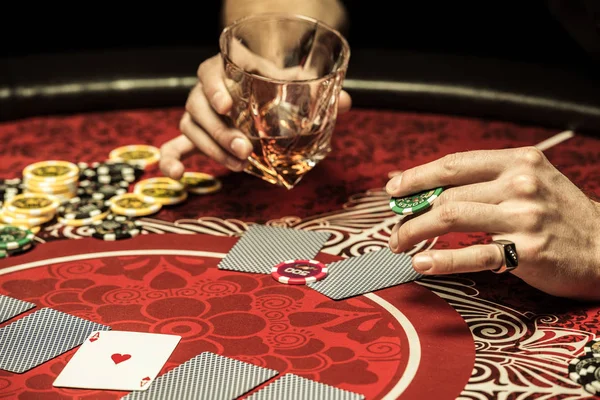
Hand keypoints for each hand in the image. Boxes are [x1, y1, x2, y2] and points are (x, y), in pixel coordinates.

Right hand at [160, 53, 351, 179]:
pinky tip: (177, 175)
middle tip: (244, 148)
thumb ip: (318, 92)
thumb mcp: (296, 86)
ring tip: (238, 164)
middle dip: (220, 131)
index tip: (228, 104)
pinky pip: (176, 145)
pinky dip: (173, 158)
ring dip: (211, 148)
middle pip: (198, 106)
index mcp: (226, 70)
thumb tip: (345, 102)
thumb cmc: (276, 87)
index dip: (213, 87)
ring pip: (191, 127)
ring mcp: (199, 113)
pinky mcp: (197, 135)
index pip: (208, 72)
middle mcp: (207, 91)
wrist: (264, 93)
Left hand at [386, 146, 599, 300]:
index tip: (393, 188)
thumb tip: (427, 186)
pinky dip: (442, 260)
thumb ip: (484, 180)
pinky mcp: (526, 250)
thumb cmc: (557, 212)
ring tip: (400, 244)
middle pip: (447, 194)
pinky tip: (421, 263)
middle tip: (395, 229)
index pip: (454, 164)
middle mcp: (520, 184)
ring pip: (451, 218)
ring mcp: (524, 217)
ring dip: (416, 232)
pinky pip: (473, 254)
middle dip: (411, 213)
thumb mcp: (528, 181)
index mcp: (518, 161)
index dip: (417, 176)